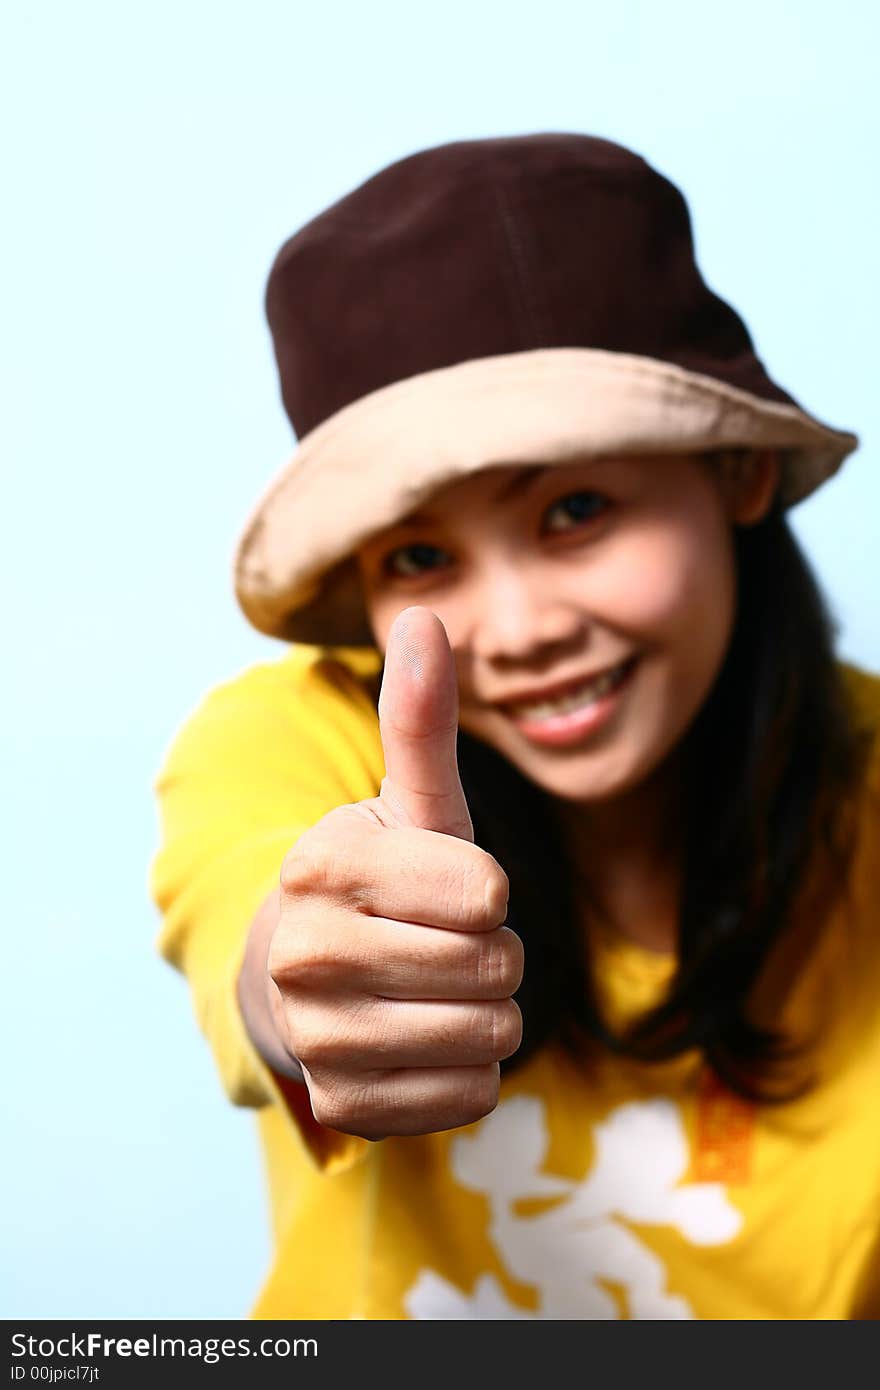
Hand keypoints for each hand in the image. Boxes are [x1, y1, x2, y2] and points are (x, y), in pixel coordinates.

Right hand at [267, 606, 522, 1139]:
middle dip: (492, 955)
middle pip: (495, 967)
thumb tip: (427, 612)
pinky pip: (472, 1097)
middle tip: (438, 942)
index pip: (487, 893)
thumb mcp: (406, 803)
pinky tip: (423, 1041)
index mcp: (322, 867)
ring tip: (431, 989)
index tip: (438, 888)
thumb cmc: (379, 882)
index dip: (485, 892)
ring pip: (492, 1038)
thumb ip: (420, 720)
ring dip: (486, 1013)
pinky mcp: (344, 1106)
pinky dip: (469, 1072)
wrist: (304, 977)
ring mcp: (319, 1039)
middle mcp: (305, 955)